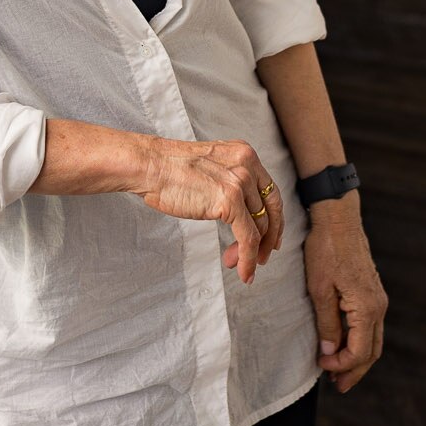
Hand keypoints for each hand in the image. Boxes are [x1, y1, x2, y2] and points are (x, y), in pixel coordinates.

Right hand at [136, 136, 284, 282]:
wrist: (150, 165)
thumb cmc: (169, 170)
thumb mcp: (211, 168)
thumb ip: (229, 182)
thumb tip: (240, 213)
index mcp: (244, 154)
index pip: (270, 191)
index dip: (274, 219)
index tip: (271, 239)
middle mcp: (248, 165)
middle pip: (271, 209)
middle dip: (268, 238)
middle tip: (261, 258)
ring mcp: (240, 182)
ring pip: (260, 227)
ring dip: (251, 252)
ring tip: (234, 264)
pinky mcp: (229, 201)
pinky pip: (247, 238)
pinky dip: (248, 259)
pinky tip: (243, 271)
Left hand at [305, 198, 385, 391]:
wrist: (339, 219)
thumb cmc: (326, 250)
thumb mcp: (320, 289)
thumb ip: (327, 323)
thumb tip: (330, 352)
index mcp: (367, 308)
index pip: (359, 352)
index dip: (341, 365)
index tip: (322, 366)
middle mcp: (378, 306)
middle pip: (371, 351)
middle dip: (354, 370)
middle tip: (337, 385)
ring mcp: (378, 299)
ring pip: (373, 340)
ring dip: (358, 358)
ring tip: (339, 371)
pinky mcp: (372, 292)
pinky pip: (370, 326)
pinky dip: (359, 341)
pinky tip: (343, 344)